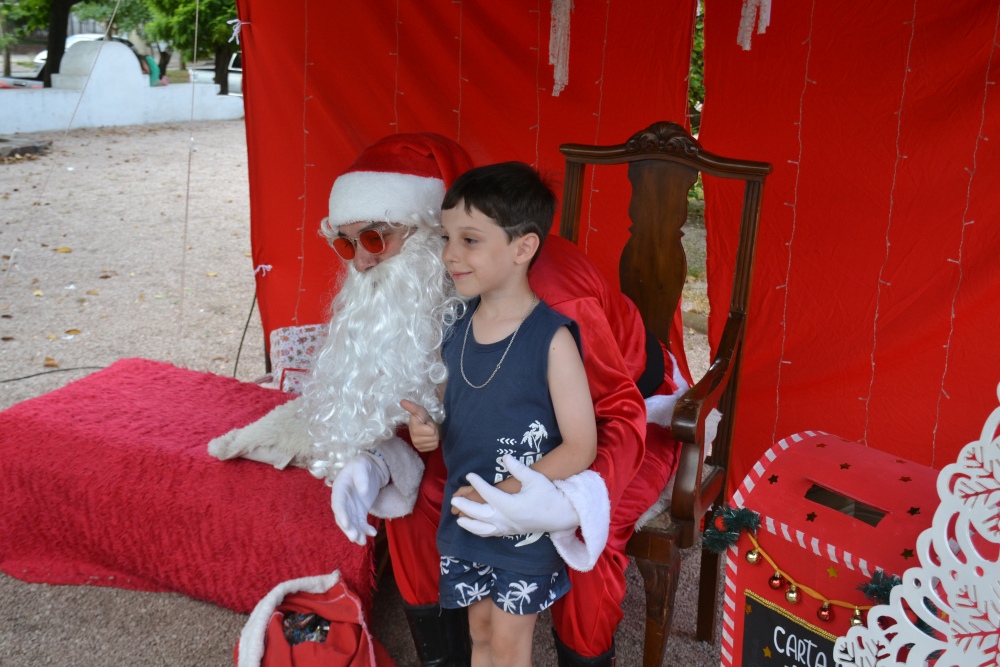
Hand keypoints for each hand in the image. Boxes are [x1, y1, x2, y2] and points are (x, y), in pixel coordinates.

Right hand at [330, 452, 388, 545]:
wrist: (371, 468)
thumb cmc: (363, 464)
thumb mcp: (362, 464)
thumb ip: (361, 476)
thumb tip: (363, 491)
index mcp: (339, 488)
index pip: (338, 504)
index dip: (341, 514)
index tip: (346, 523)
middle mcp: (342, 500)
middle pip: (342, 517)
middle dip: (348, 528)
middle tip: (355, 537)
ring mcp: (351, 507)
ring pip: (351, 523)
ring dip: (356, 533)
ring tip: (362, 541)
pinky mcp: (359, 512)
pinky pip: (361, 523)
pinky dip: (365, 530)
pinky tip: (372, 534)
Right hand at [400, 399, 438, 451]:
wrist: (423, 425)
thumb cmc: (422, 417)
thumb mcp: (419, 410)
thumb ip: (412, 406)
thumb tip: (402, 401)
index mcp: (414, 429)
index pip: (432, 431)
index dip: (431, 425)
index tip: (425, 422)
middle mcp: (414, 439)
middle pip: (434, 437)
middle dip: (434, 431)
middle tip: (428, 427)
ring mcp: (417, 446)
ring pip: (434, 443)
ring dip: (434, 436)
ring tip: (428, 432)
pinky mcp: (421, 450)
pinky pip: (433, 447)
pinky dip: (433, 442)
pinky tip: (428, 437)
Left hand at [452, 455, 579, 536]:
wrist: (561, 515)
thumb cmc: (549, 495)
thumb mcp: (534, 479)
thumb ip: (518, 469)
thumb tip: (505, 457)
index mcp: (510, 505)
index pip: (487, 493)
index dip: (477, 483)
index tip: (469, 475)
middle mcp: (506, 518)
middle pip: (479, 513)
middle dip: (465, 505)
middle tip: (454, 498)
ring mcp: (508, 527)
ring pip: (483, 529)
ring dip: (470, 524)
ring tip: (459, 519)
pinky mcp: (512, 532)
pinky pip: (492, 534)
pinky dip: (481, 532)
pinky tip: (476, 528)